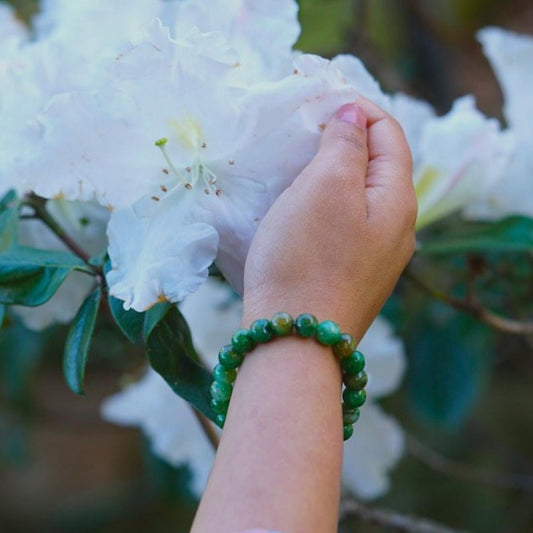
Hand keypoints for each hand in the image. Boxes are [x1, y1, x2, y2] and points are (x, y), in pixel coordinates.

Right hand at [242, 98, 416, 338]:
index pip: (390, 134)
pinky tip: (301, 209)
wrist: (293, 340)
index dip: (358, 110)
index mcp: (398, 201)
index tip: (320, 101)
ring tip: (297, 165)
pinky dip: (325, 206)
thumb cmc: (306, 258)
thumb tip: (355, 118)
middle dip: (344, 141)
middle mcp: (397, 229)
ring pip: (359, 198)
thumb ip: (346, 145)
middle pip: (377, 166)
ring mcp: (376, 257)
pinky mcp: (351, 275)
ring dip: (331, 175)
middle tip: (304, 131)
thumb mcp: (326, 187)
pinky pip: (345, 226)